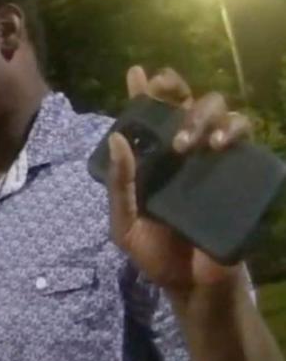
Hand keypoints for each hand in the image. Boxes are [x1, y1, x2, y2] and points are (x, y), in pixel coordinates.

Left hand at [107, 66, 251, 292]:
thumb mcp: (125, 224)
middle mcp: (183, 153)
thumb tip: (117, 139)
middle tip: (165, 100)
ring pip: (218, 110)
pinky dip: (233, 130)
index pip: (147, 117)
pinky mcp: (239, 172)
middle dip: (174, 93)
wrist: (193, 286)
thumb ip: (119, 185)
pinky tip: (218, 145)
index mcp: (152, 160)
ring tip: (189, 144)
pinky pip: (244, 137)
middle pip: (186, 102)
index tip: (136, 74)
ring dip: (202, 115)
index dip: (143, 91)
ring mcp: (213, 160)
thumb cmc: (156, 254)